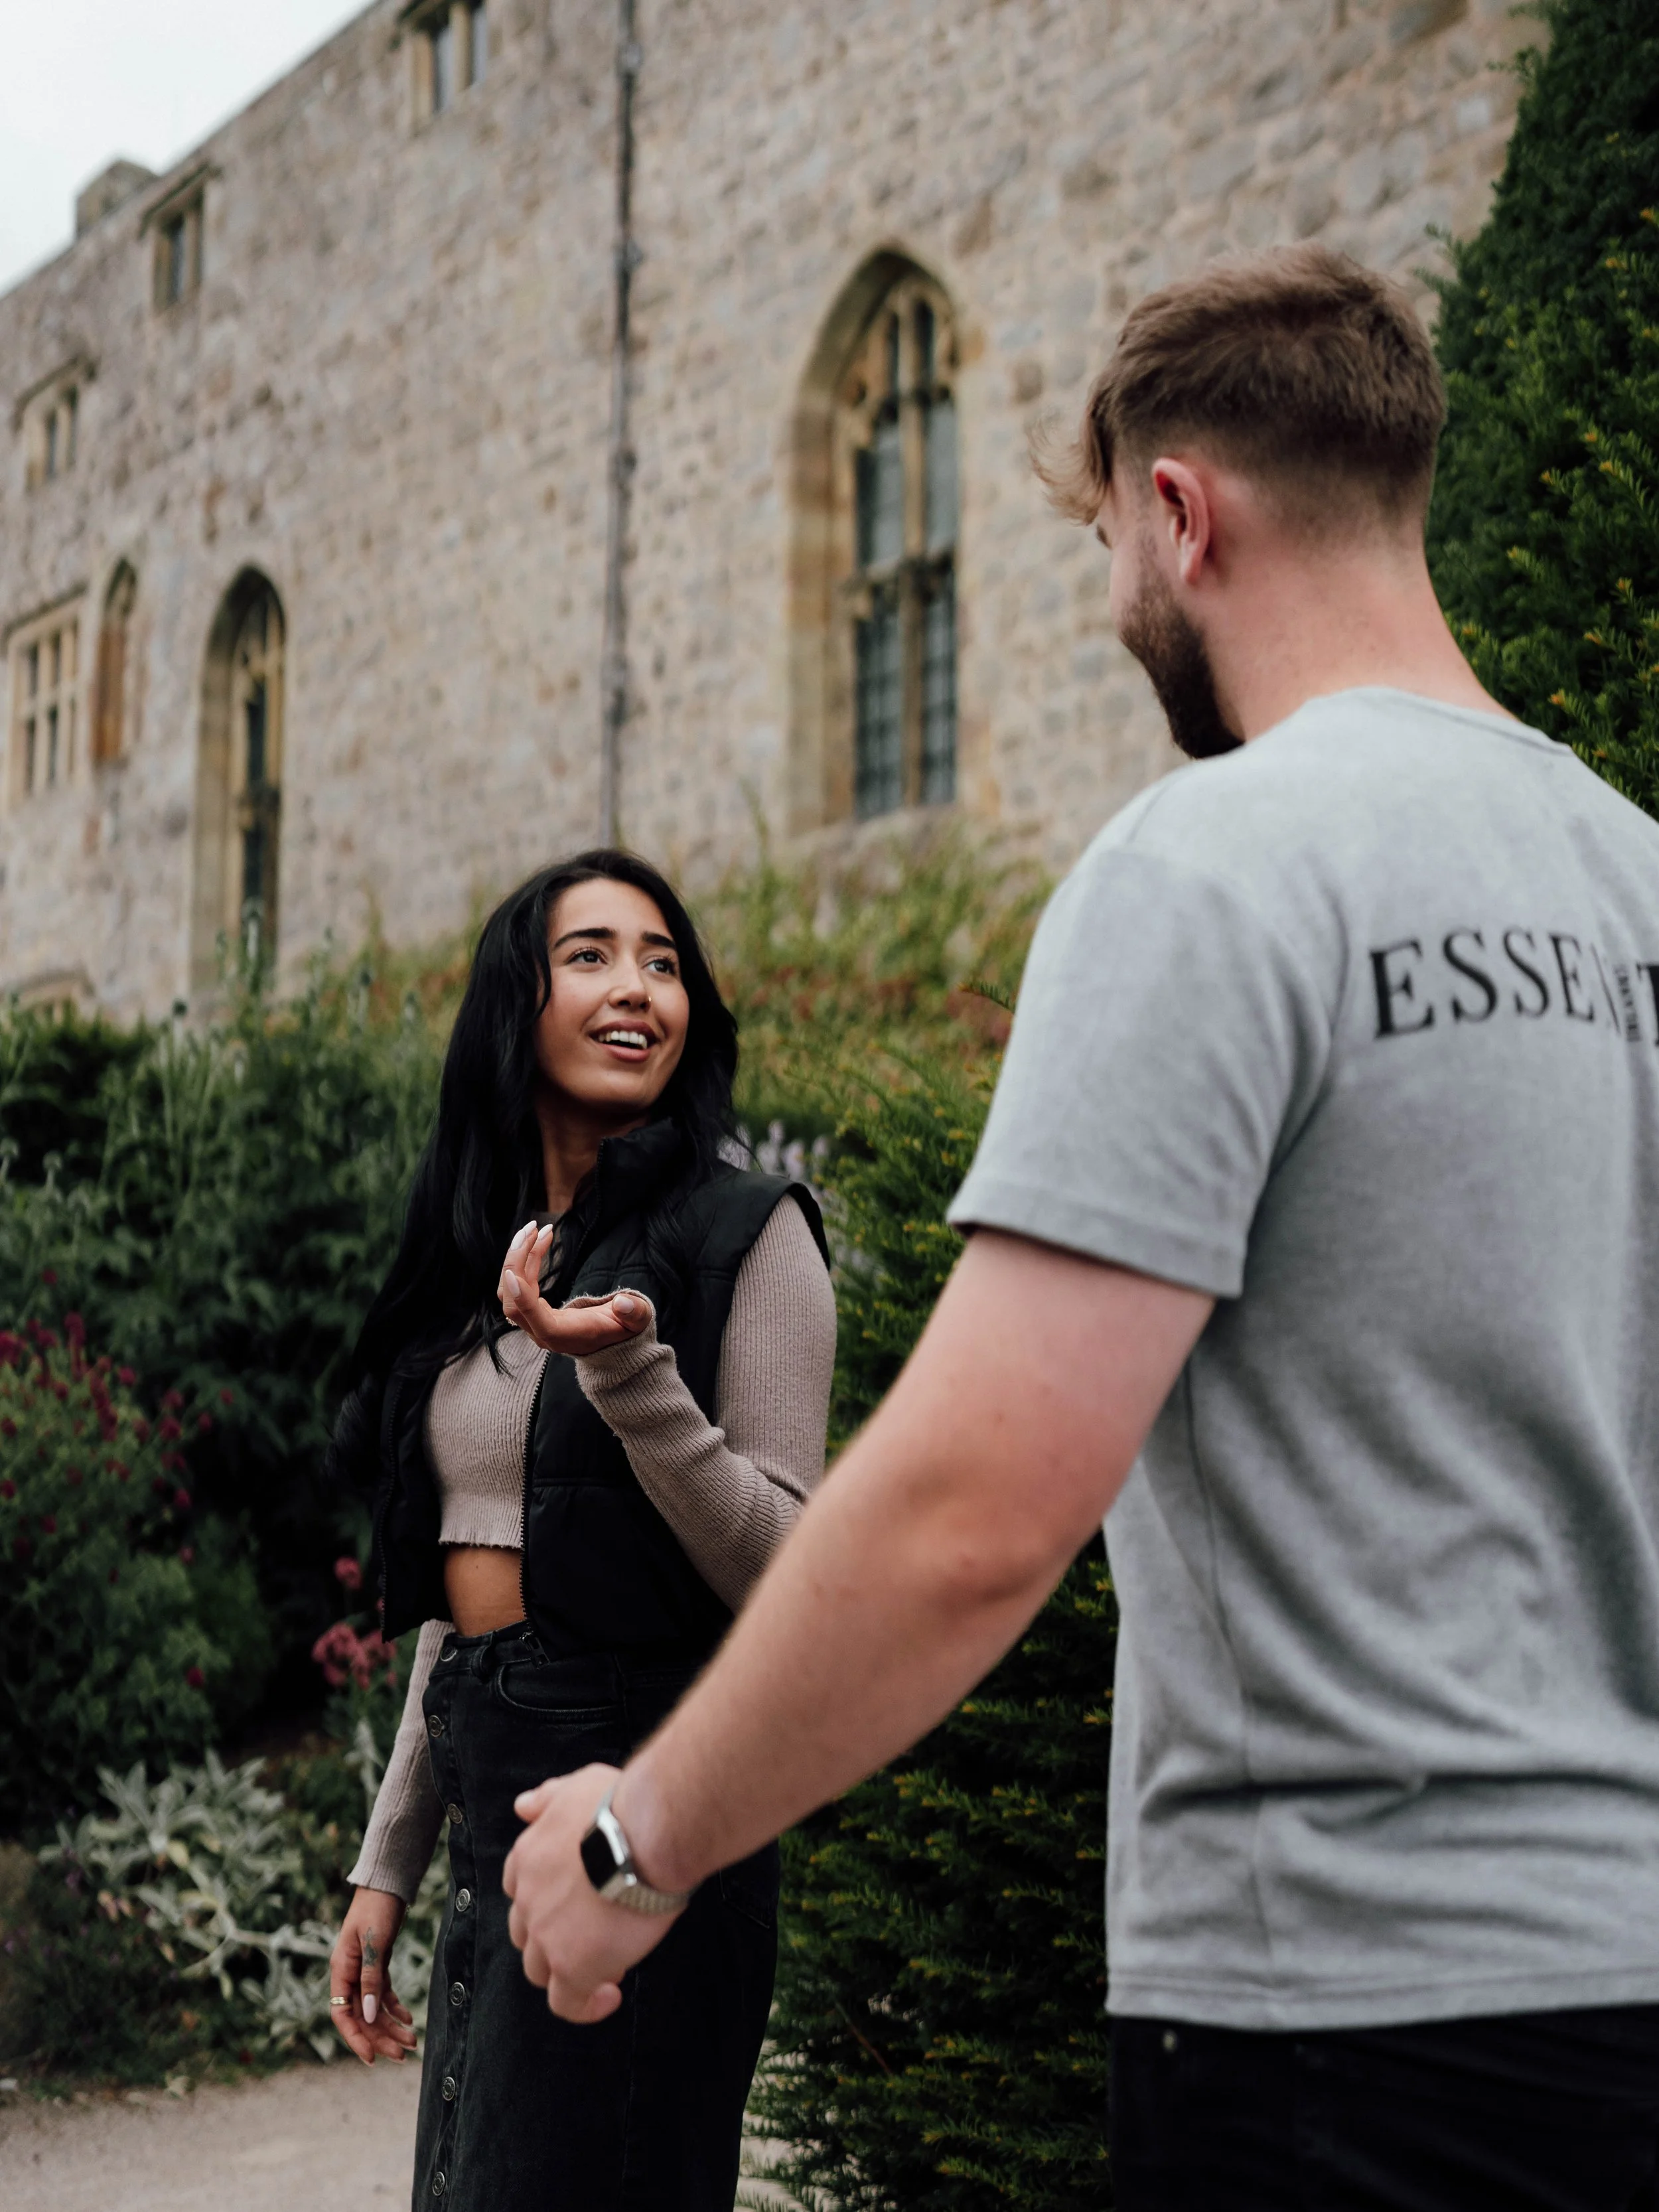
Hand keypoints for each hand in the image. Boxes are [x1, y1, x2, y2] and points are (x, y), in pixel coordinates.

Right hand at [329, 1887, 416, 2064]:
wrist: (386, 1886)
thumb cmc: (375, 1910)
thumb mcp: (373, 1944)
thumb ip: (370, 1979)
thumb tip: (368, 2016)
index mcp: (341, 1972)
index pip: (342, 2016)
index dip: (356, 2039)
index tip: (371, 2059)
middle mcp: (349, 1976)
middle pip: (362, 2017)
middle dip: (381, 2038)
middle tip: (403, 2055)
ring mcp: (363, 1972)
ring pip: (374, 2009)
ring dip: (391, 2026)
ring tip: (412, 2042)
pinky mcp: (378, 1965)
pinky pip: (384, 1995)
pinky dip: (395, 2008)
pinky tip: (409, 2019)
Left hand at [498, 1222, 653, 1356]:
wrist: (609, 1338)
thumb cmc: (622, 1328)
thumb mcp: (637, 1321)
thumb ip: (634, 1314)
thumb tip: (623, 1303)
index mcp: (565, 1336)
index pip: (538, 1322)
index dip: (524, 1301)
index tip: (512, 1274)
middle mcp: (542, 1332)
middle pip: (513, 1303)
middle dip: (516, 1264)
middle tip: (531, 1230)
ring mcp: (533, 1322)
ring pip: (510, 1290)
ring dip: (518, 1257)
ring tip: (534, 1229)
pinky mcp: (531, 1309)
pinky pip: (519, 1283)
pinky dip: (526, 1260)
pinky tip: (540, 1240)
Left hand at [502, 1764, 680, 2022]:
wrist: (646, 1833)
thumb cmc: (621, 1804)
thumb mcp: (578, 1785)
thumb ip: (548, 1798)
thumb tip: (523, 1806)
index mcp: (527, 1858)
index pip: (520, 1890)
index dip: (545, 1900)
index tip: (577, 1901)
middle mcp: (528, 1899)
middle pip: (525, 1933)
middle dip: (553, 1937)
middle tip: (596, 1931)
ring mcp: (546, 1936)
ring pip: (539, 1970)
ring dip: (567, 1970)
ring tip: (610, 1960)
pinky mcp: (573, 1967)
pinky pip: (567, 2003)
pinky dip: (584, 2005)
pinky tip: (610, 1995)